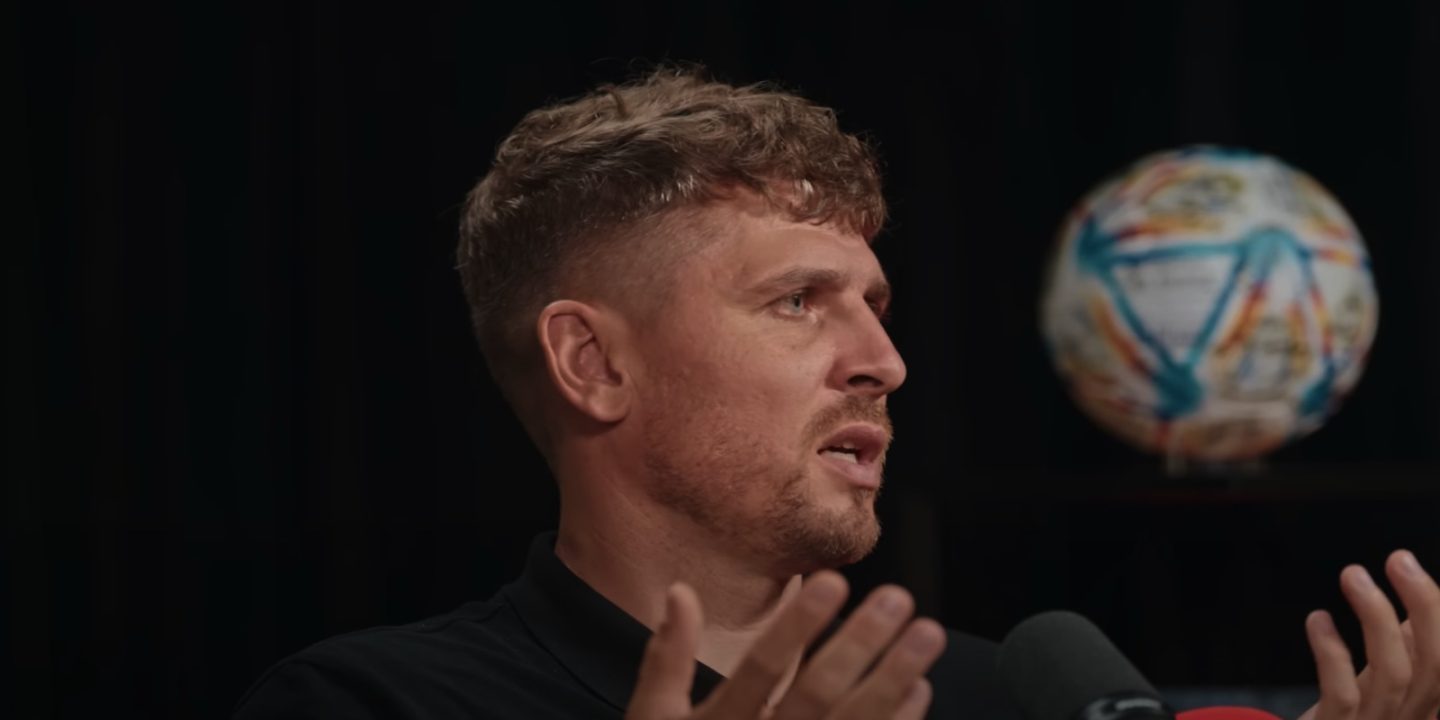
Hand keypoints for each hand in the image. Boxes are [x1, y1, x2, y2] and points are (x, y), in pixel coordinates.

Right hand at [624, 571, 945, 718]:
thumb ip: (668, 659)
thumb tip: (681, 591)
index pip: (759, 670)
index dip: (795, 628)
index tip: (831, 580)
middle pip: (817, 696)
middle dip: (859, 645)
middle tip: (896, 598)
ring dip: (894, 681)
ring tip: (927, 635)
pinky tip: (919, 689)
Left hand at [1299, 550, 1439, 719]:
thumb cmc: (1350, 718)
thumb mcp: (1382, 685)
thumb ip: (1403, 651)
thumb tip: (1416, 606)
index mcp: (1428, 704)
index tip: (1419, 569)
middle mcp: (1413, 718)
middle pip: (1436, 665)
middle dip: (1425, 606)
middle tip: (1399, 559)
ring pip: (1394, 674)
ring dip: (1377, 617)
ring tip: (1353, 574)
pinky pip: (1344, 693)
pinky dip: (1333, 652)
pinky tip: (1319, 619)